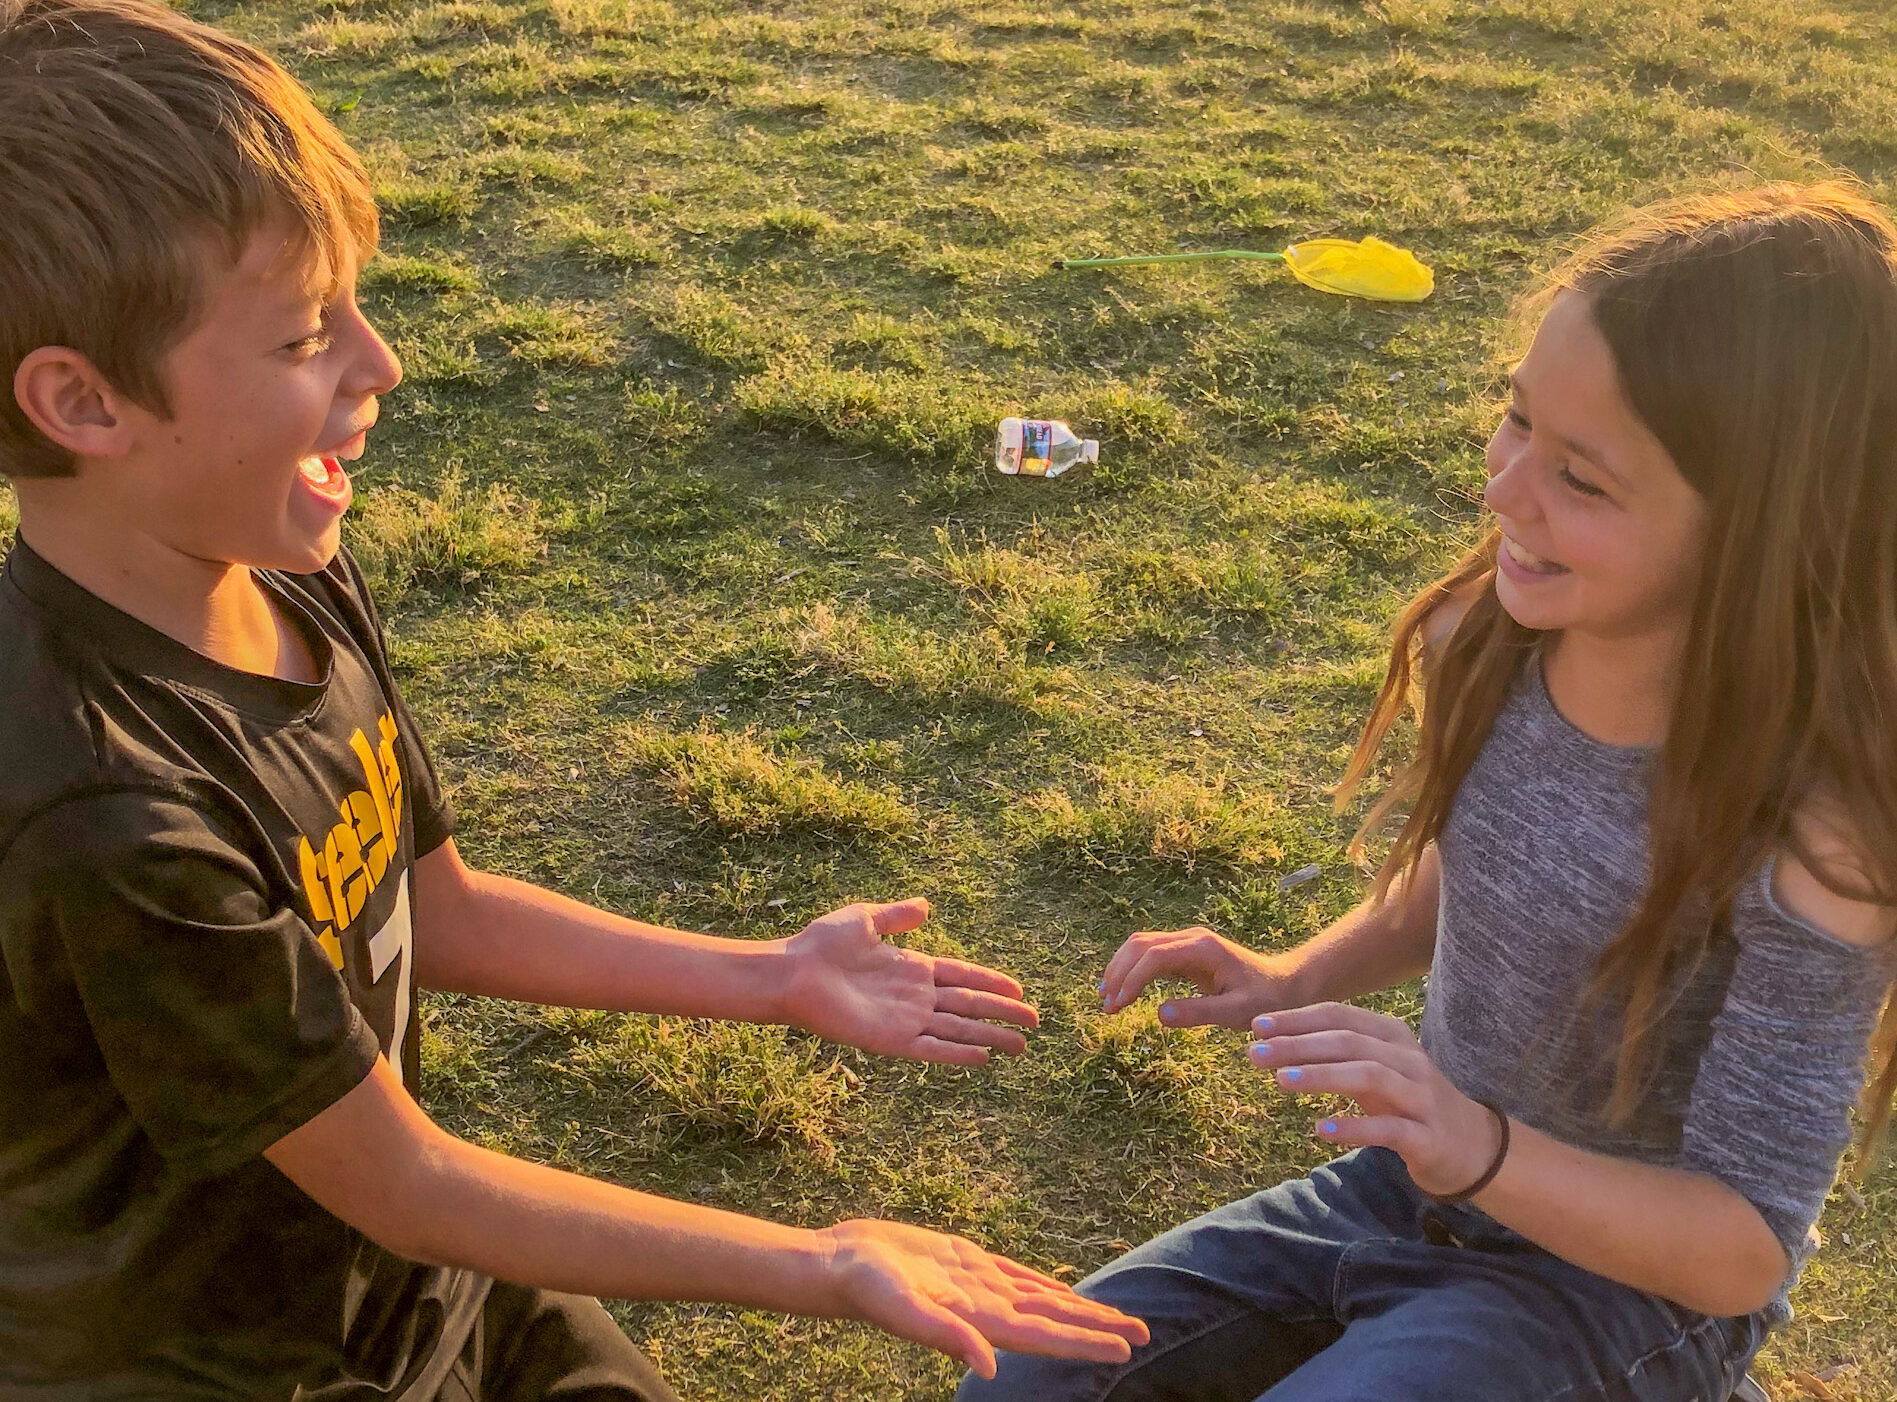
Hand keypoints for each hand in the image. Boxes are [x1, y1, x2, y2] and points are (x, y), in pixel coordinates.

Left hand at [780, 899, 1038, 1064]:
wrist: (793, 972)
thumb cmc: (822, 944)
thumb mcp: (865, 919)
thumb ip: (897, 915)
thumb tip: (927, 906)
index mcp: (912, 967)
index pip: (962, 975)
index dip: (991, 982)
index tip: (1019, 989)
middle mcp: (914, 996)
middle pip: (969, 1004)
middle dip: (1002, 1013)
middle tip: (1035, 1021)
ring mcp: (905, 1019)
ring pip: (958, 1029)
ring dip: (990, 1037)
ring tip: (1021, 1046)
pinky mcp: (891, 1039)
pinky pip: (932, 1048)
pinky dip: (958, 1053)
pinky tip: (983, 1058)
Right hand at [816, 1218, 1149, 1378]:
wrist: (839, 1263)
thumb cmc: (866, 1288)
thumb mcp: (905, 1310)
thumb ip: (946, 1336)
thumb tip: (988, 1366)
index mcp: (980, 1320)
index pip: (1048, 1333)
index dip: (1088, 1339)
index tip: (1128, 1345)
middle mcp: (987, 1306)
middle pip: (1055, 1318)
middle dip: (1098, 1326)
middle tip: (1144, 1331)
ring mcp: (978, 1284)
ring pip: (1041, 1296)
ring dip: (1077, 1307)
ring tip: (1112, 1316)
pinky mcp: (964, 1261)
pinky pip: (1016, 1274)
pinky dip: (1043, 1284)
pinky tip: (1059, 1290)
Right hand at [1099, 926, 1303, 1029]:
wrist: (1286, 985)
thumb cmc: (1267, 1000)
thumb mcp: (1237, 1012)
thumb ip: (1199, 1013)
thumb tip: (1158, 1015)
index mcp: (1203, 948)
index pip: (1154, 956)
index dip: (1131, 979)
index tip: (1118, 1006)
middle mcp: (1191, 938)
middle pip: (1140, 944)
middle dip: (1119, 972)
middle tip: (1106, 1006)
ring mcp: (1188, 943)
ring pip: (1140, 945)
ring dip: (1120, 969)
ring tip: (1107, 1000)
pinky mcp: (1186, 952)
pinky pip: (1150, 955)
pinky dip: (1131, 970)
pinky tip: (1122, 992)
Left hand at [1247, 1002, 1503, 1196]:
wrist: (1471, 1146)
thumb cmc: (1408, 1101)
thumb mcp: (1374, 1069)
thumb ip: (1335, 1053)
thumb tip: (1275, 1042)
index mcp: (1392, 1035)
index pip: (1340, 1017)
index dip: (1297, 1020)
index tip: (1257, 1027)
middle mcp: (1408, 1059)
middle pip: (1349, 1043)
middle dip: (1299, 1045)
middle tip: (1255, 1053)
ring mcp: (1420, 1097)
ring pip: (1369, 1076)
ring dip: (1321, 1076)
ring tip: (1281, 1082)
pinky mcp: (1426, 1136)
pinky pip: (1388, 1129)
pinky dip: (1354, 1127)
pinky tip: (1321, 1129)